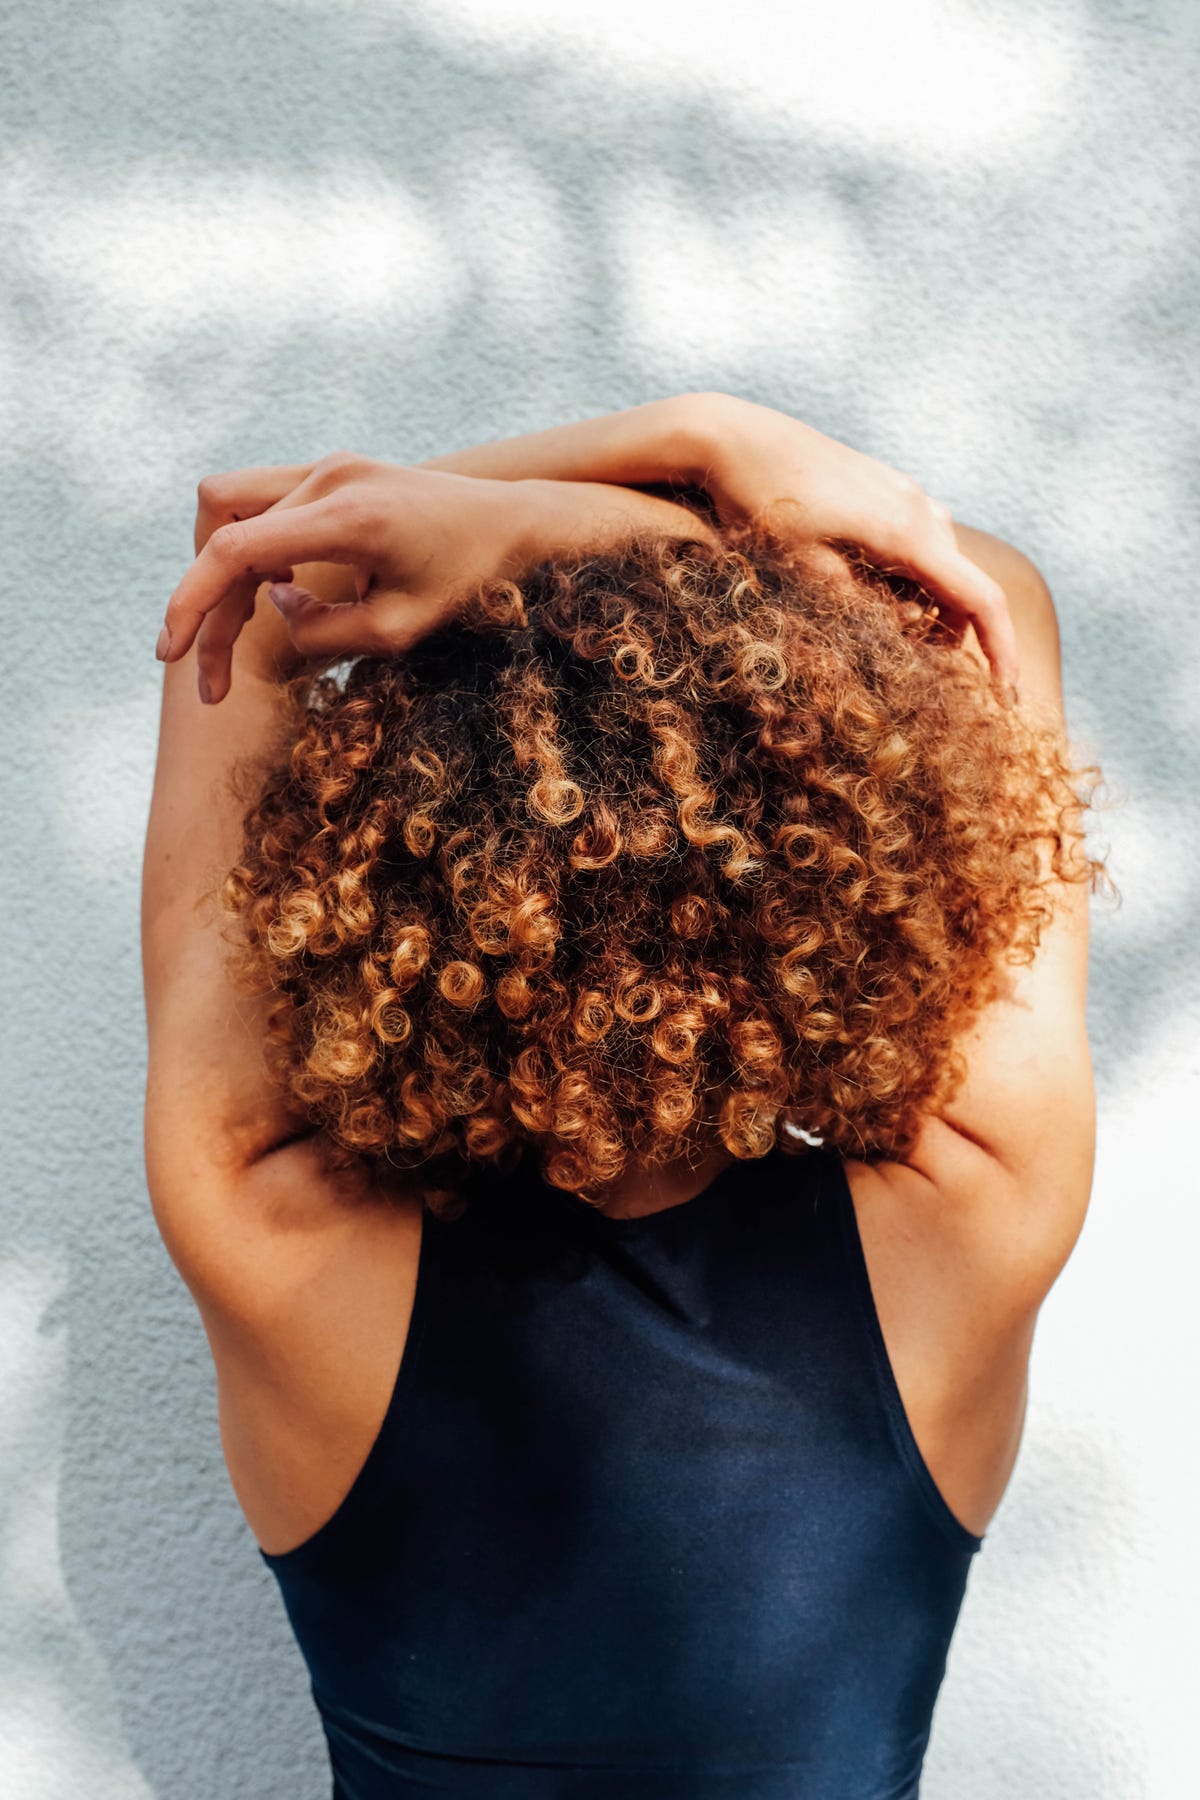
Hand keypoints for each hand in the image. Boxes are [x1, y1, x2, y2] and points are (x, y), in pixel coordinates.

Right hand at [158, 454, 714, 703]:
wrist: (522, 526)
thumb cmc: (474, 584)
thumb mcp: (400, 631)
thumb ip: (324, 630)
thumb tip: (272, 606)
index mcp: (347, 516)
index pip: (235, 551)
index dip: (193, 604)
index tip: (174, 657)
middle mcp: (331, 477)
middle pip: (224, 535)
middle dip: (211, 609)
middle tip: (215, 681)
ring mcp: (331, 466)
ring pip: (235, 513)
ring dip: (229, 576)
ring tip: (247, 636)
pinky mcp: (336, 470)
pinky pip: (266, 505)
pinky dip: (257, 551)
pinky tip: (283, 594)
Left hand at [697, 395, 1018, 687]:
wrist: (731, 437)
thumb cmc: (760, 505)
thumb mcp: (804, 569)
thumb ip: (860, 604)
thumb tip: (905, 627)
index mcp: (906, 532)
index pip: (980, 599)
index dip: (1001, 650)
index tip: (1007, 694)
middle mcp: (918, 506)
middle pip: (963, 585)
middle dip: (954, 634)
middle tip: (921, 674)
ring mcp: (904, 490)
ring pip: (940, 563)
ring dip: (929, 605)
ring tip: (886, 635)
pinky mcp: (884, 485)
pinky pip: (918, 539)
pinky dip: (912, 576)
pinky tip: (869, 589)